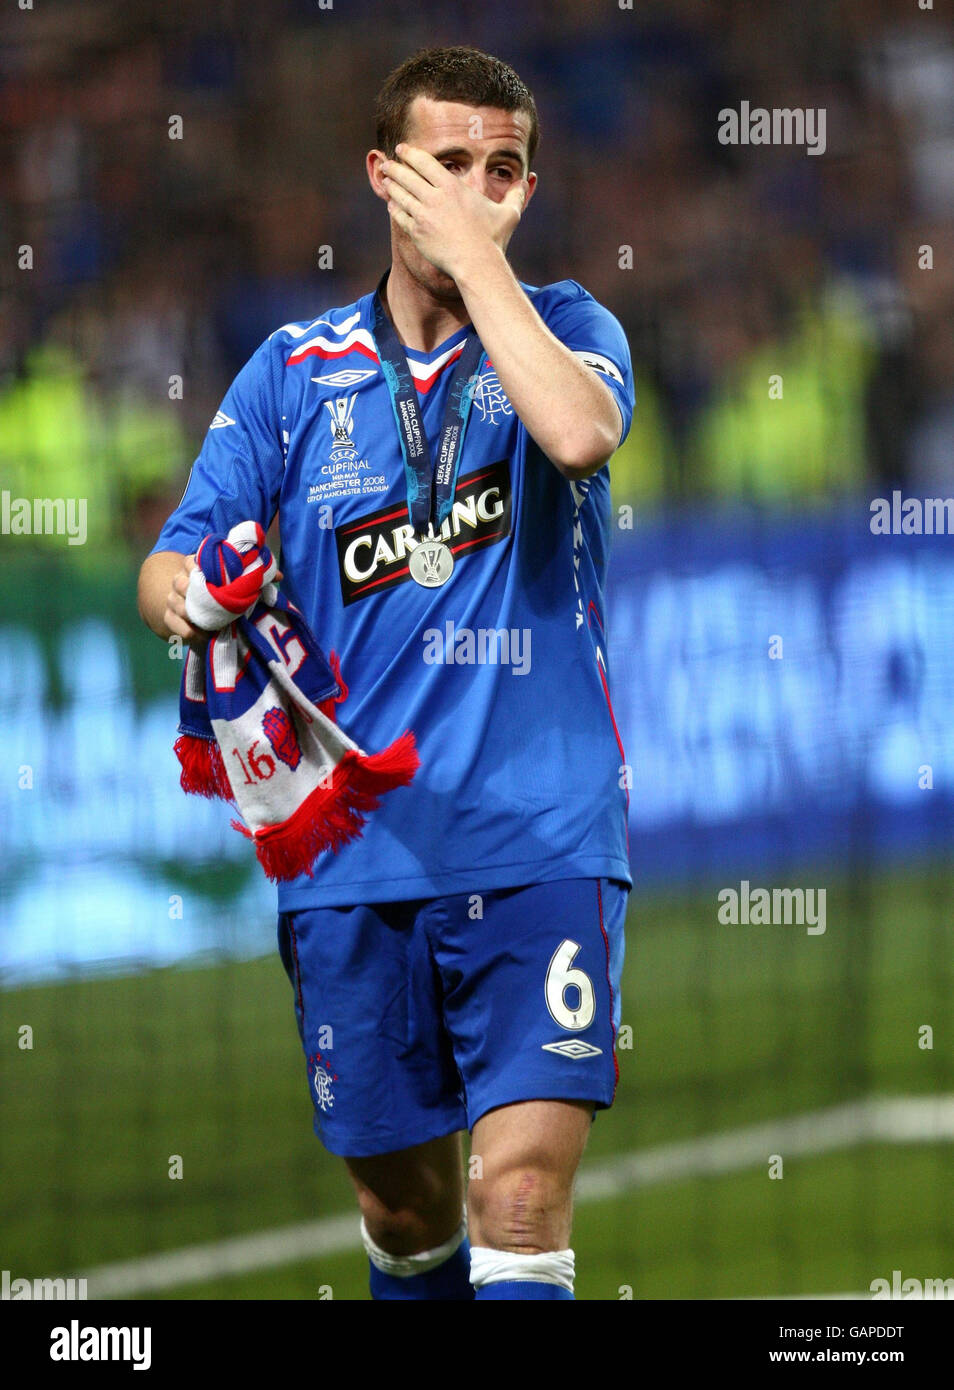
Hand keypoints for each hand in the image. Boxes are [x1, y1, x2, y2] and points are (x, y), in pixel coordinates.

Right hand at [164, 554, 283, 647]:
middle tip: (218, 604)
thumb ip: (255, 577)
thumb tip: (279, 576)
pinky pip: (174, 624)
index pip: (193, 560)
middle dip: (198, 594)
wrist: (197, 613)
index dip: (202, 568)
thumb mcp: (238, 584)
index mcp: (196, 566)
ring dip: (195, 614)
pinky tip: (204, 635)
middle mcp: (180, 580)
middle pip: (180, 582)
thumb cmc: (222, 594)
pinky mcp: (169, 618)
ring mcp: (172, 599)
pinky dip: (189, 631)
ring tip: (214, 624)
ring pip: (176, 603)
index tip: (219, 580)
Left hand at [381, 143, 528, 279]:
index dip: (410, 153)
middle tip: (387, 164)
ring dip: (391, 186)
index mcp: (452, 187)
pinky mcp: (417, 234)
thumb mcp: (509, 214)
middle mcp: (434, 198)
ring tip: (386, 180)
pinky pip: (400, 216)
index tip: (402, 149)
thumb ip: (516, 195)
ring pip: (399, 194)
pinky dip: (394, 208)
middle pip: (406, 175)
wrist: (477, 265)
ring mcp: (423, 216)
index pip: (423, 162)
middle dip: (394, 167)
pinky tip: (392, 205)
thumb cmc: (493, 240)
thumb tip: (527, 182)